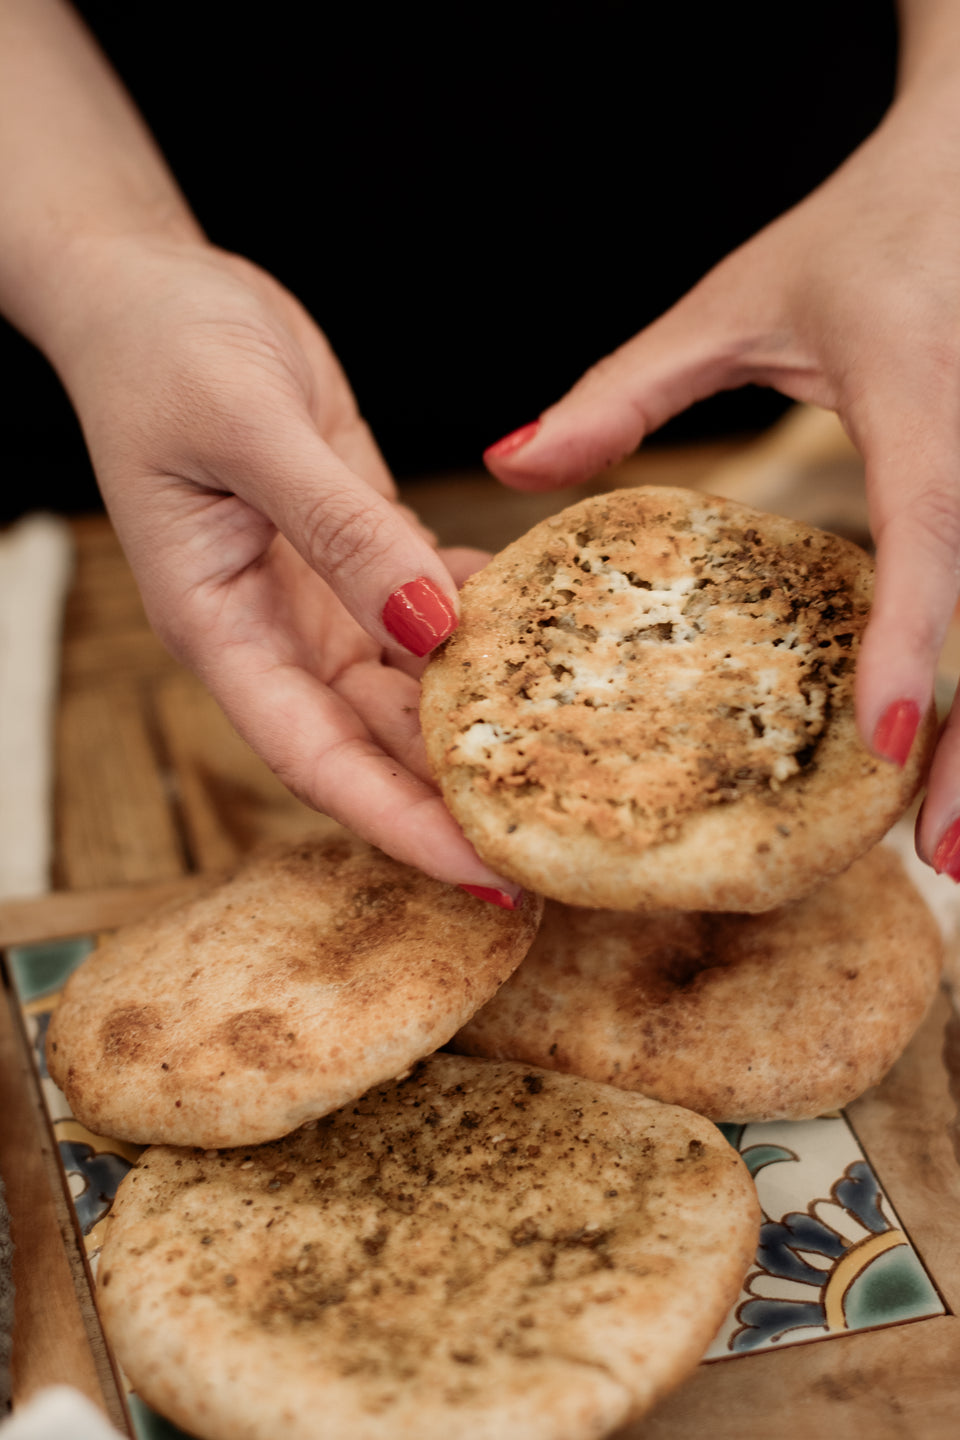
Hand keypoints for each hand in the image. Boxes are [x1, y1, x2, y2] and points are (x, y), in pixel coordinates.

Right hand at [51, 237, 517, 897]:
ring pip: (414, 685)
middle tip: (565, 833)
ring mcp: (322, 595)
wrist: (155, 289)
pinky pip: (437, 606)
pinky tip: (557, 625)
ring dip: (487, 715)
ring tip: (583, 752)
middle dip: (460, 794)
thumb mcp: (250, 430)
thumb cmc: (163, 351)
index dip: (400, 825)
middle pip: (377, 743)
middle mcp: (276, 632)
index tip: (486, 877)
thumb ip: (341, 532)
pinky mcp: (362, 549)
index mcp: (221, 628)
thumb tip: (432, 630)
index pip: (316, 760)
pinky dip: (492, 618)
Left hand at [483, 88, 959, 876]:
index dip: (911, 638)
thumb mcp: (739, 303)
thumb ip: (624, 390)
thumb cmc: (863, 231)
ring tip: (949, 844)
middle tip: (936, 858)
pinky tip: (955, 753)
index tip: (883, 737)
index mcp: (925, 401)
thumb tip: (503, 464)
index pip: (933, 534)